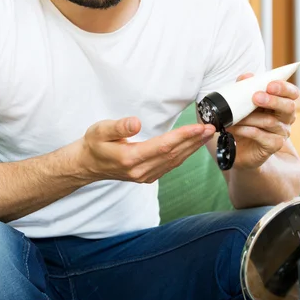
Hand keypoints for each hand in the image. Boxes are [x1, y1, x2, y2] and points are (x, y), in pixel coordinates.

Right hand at [82, 117, 215, 183]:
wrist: (87, 165)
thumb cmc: (94, 144)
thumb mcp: (100, 130)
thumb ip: (118, 127)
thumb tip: (135, 122)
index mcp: (130, 158)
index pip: (163, 146)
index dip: (183, 136)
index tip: (199, 126)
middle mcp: (140, 171)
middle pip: (174, 154)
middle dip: (194, 140)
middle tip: (211, 128)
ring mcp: (145, 176)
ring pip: (175, 161)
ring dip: (192, 147)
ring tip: (206, 134)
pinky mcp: (148, 176)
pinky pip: (170, 165)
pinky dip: (184, 154)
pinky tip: (192, 145)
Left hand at [226, 73, 299, 168]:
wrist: (236, 146)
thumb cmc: (243, 120)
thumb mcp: (242, 102)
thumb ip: (245, 87)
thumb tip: (247, 76)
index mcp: (281, 102)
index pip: (292, 93)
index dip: (284, 88)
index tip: (270, 85)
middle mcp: (285, 117)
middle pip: (289, 107)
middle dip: (273, 100)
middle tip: (256, 97)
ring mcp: (281, 132)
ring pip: (271, 122)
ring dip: (251, 117)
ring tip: (235, 117)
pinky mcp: (273, 146)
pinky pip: (263, 137)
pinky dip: (247, 131)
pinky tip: (236, 129)